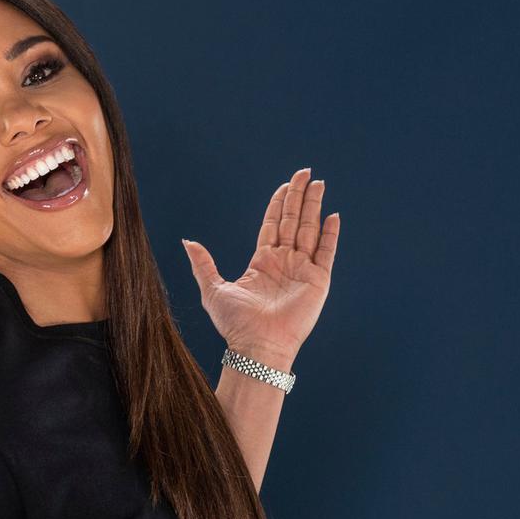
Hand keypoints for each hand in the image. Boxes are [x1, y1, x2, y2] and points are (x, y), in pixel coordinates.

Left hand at [181, 166, 339, 366]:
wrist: (256, 345)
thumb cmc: (235, 324)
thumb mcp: (213, 289)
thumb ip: (203, 263)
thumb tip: (187, 241)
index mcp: (262, 262)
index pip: (273, 224)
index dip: (279, 204)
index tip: (285, 185)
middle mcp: (284, 262)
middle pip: (293, 221)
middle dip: (299, 196)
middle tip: (305, 173)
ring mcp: (302, 270)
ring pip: (309, 230)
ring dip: (314, 206)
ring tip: (319, 183)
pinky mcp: (317, 281)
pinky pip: (326, 252)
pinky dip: (330, 235)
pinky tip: (332, 216)